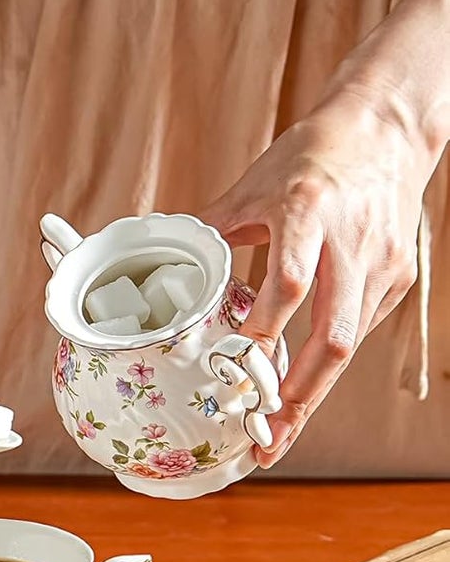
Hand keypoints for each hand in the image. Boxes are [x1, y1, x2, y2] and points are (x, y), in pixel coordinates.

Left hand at [201, 80, 439, 463]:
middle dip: (298, 392)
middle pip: (333, 336)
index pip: (291, 280)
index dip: (266, 326)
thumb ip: (214, 228)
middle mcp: (351, 245)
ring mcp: (380, 266)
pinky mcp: (395, 279)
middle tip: (264, 432)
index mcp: (307, 212)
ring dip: (313, 393)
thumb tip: (165, 260)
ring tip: (278, 430)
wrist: (388, 130)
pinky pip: (357, 330)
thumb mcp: (254, 184)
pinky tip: (300, 387)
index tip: (237, 362)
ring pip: (349, 344)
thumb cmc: (313, 154)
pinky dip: (326, 363)